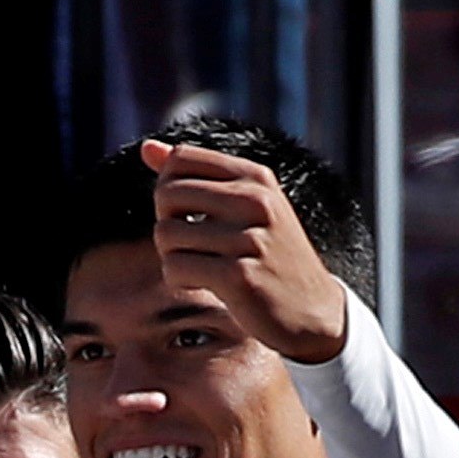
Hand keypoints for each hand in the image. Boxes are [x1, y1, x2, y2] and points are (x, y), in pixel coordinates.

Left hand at [144, 139, 351, 364]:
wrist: (311, 309)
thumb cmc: (268, 255)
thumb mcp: (243, 206)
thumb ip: (195, 174)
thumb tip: (147, 148)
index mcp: (255, 176)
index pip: (180, 158)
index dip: (169, 188)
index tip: (188, 213)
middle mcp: (255, 200)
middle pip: (166, 194)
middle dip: (166, 223)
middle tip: (190, 245)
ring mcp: (249, 237)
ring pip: (165, 234)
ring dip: (171, 256)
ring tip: (200, 265)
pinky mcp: (239, 276)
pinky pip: (175, 268)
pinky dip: (179, 279)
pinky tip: (203, 283)